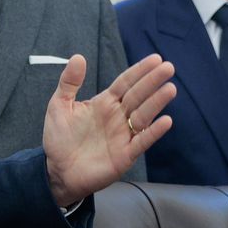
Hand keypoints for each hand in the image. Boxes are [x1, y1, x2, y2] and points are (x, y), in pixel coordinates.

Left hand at [43, 54, 175, 207]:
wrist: (57, 171)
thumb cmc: (59, 139)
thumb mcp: (59, 105)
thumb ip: (69, 82)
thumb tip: (78, 57)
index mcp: (105, 103)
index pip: (126, 82)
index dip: (140, 71)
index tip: (155, 59)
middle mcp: (117, 116)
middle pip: (138, 95)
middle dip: (153, 81)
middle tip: (168, 68)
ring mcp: (123, 135)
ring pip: (144, 115)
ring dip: (157, 102)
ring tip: (170, 89)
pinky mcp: (125, 155)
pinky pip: (142, 141)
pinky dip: (154, 132)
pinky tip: (165, 121)